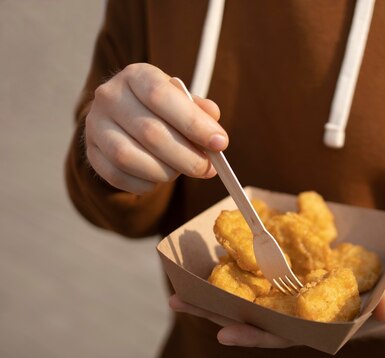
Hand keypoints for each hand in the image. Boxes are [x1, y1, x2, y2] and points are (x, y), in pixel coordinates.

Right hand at [84, 63, 227, 193]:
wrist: (123, 117)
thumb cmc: (162, 108)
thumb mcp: (182, 100)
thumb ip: (200, 111)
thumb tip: (214, 128)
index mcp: (136, 76)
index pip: (161, 96)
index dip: (193, 123)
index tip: (220, 143)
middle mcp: (110, 96)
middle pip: (150, 132)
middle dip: (187, 157)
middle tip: (208, 169)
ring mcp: (95, 125)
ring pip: (130, 158)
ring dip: (165, 172)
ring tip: (182, 171)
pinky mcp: (91, 153)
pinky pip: (118, 176)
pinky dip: (146, 183)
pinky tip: (160, 178)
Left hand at [168, 272, 384, 347]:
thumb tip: (384, 307)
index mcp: (316, 328)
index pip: (280, 336)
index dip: (254, 336)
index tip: (224, 333)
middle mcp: (296, 317)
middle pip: (250, 319)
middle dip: (215, 313)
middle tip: (178, 303)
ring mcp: (288, 301)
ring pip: (246, 301)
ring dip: (213, 296)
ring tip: (179, 289)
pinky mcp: (288, 283)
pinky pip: (256, 280)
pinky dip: (234, 272)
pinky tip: (210, 263)